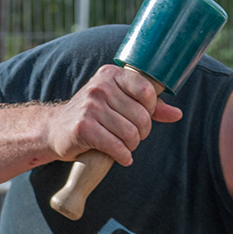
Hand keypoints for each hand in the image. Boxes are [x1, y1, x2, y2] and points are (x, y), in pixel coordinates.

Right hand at [47, 63, 182, 165]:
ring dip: (132, 147)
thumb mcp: (117, 103)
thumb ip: (147, 106)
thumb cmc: (92, 116)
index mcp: (111, 75)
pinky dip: (123, 156)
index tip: (141, 118)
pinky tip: (122, 158)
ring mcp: (90, 107)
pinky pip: (116, 146)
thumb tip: (177, 114)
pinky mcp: (83, 128)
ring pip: (130, 133)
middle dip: (142, 133)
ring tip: (126, 148)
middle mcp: (100, 87)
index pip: (147, 90)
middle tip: (133, 138)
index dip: (151, 110)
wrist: (55, 130)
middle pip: (141, 116)